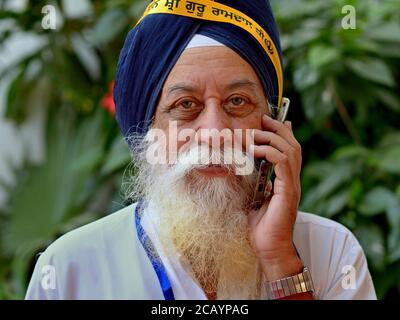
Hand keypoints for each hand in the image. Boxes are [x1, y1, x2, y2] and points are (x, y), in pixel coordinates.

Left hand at [248, 114, 302, 280]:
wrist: (269, 249)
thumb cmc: (261, 227)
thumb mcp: (255, 199)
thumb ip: (257, 184)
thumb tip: (254, 173)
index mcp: (285, 181)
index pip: (289, 149)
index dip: (281, 132)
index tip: (266, 122)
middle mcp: (292, 180)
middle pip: (293, 144)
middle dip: (278, 128)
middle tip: (263, 119)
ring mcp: (292, 185)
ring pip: (290, 150)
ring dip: (272, 138)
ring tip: (255, 134)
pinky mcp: (288, 192)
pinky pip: (283, 163)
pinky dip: (270, 152)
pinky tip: (255, 150)